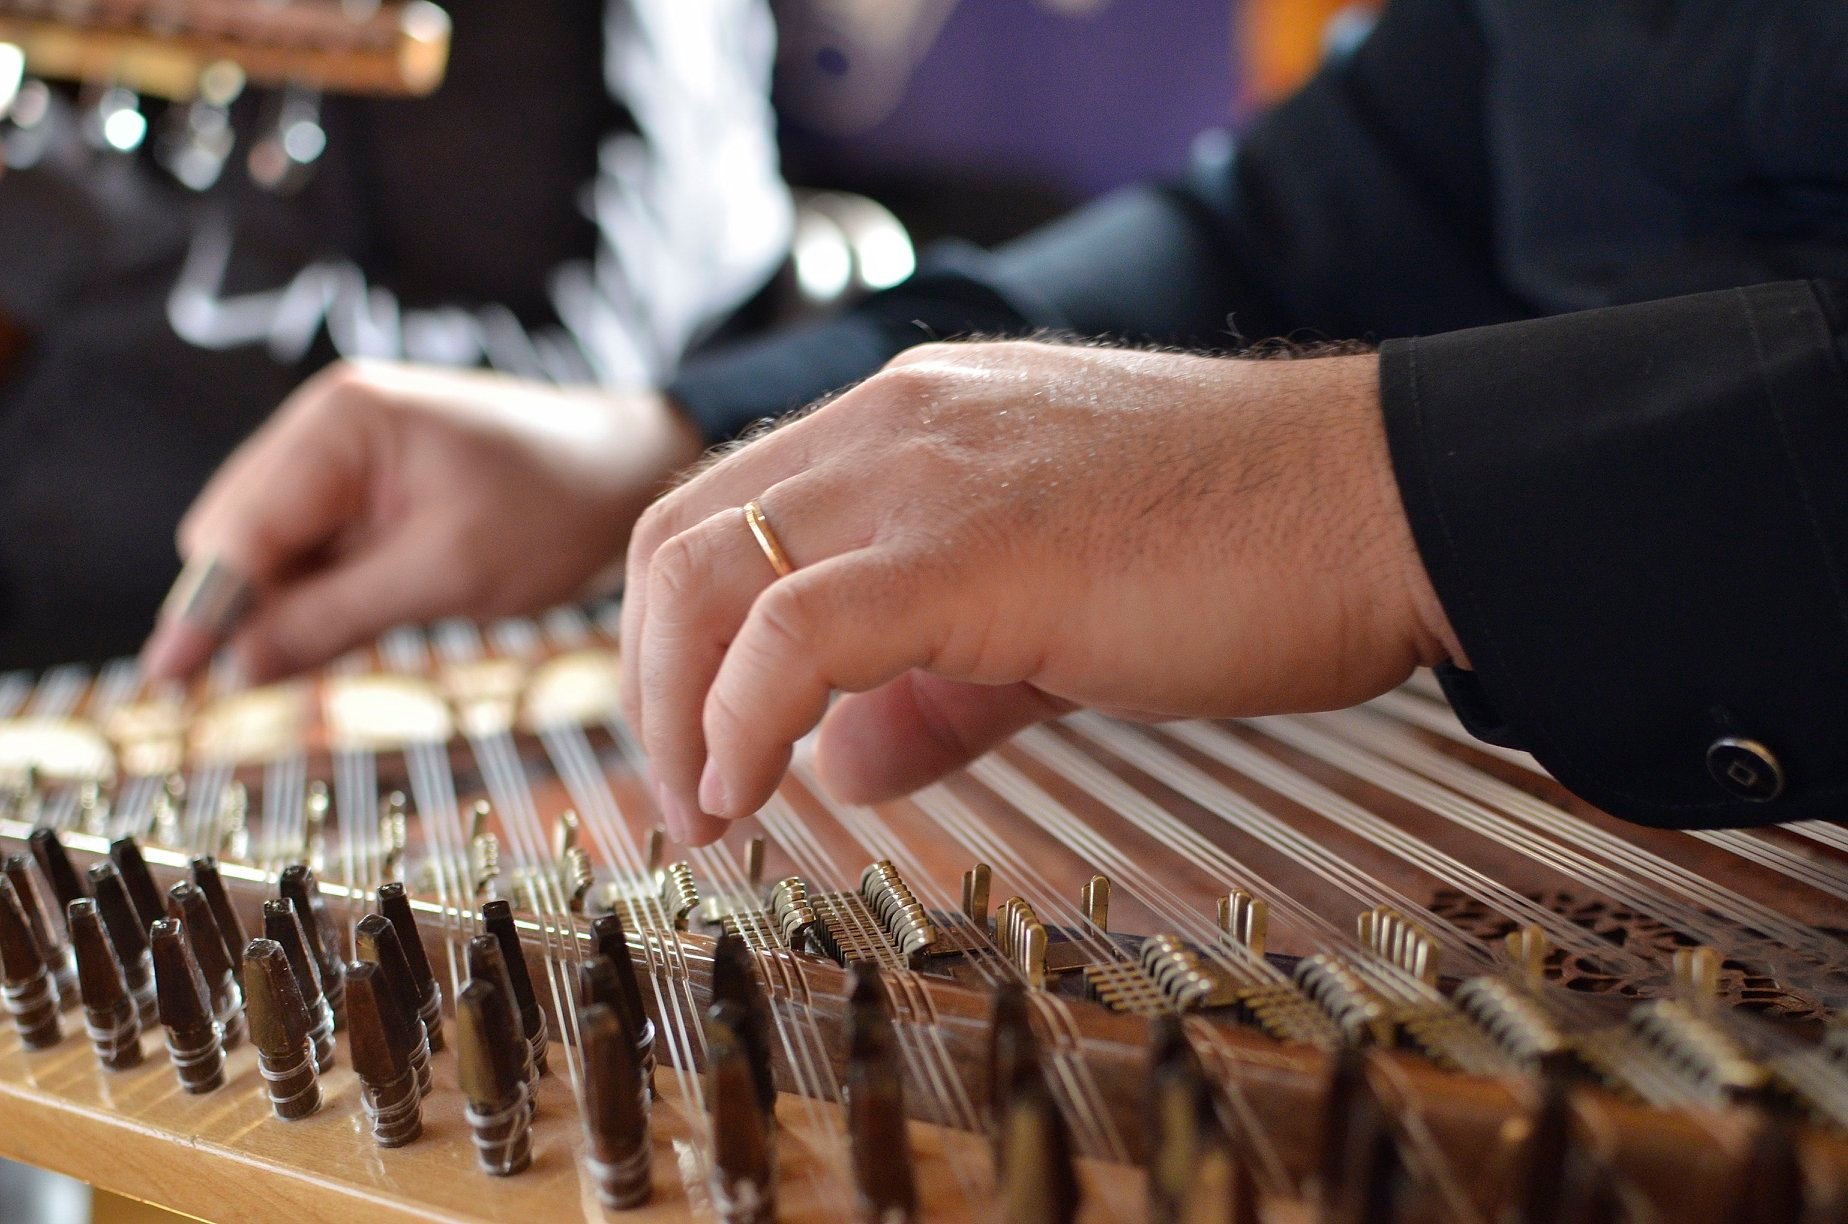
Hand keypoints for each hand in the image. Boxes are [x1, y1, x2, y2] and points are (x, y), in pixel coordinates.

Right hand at [141, 360, 704, 682]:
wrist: (630, 474)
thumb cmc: (557, 507)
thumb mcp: (447, 573)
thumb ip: (334, 617)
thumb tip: (239, 667)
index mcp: (340, 422)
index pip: (239, 528)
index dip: (201, 611)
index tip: (167, 681)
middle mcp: (325, 425)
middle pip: (237, 537)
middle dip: (246, 607)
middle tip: (277, 676)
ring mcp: (342, 455)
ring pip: (272, 551)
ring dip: (289, 604)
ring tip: (368, 626)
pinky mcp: (365, 488)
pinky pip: (315, 551)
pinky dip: (323, 592)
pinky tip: (373, 611)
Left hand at [621, 340, 1463, 844]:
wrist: (1382, 501)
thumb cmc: (1246, 548)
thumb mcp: (1051, 615)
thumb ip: (932, 686)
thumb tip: (838, 762)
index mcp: (913, 420)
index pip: (727, 507)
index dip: (677, 633)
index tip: (690, 739)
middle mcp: (898, 421)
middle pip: (681, 533)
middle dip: (647, 676)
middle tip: (676, 793)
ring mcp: (928, 473)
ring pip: (711, 571)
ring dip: (673, 708)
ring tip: (704, 813)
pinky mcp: (975, 550)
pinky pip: (794, 634)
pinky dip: (739, 723)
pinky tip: (756, 795)